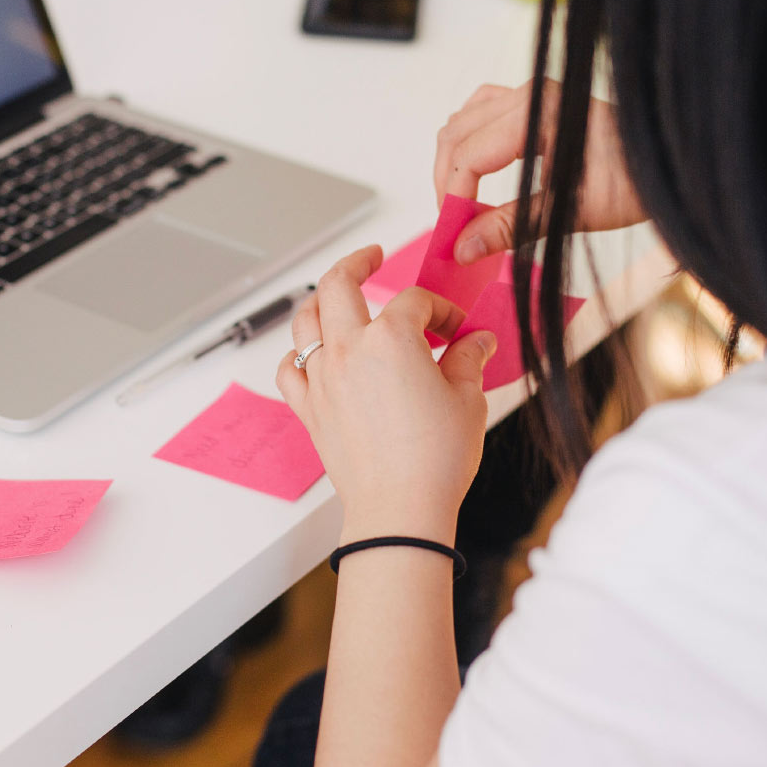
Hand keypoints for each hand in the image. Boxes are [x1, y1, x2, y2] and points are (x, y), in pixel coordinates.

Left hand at [276, 245, 496, 543]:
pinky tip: (311, 356)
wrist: (400, 510)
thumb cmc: (436, 458)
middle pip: (339, 284)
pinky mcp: (309, 409)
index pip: (415, 301)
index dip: (440, 310)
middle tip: (371, 255)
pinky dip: (297, 356)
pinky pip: (289, 370)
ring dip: (321, 301)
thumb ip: (469, 359)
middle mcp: (349, 350)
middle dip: (357, 262)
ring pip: (305, 320)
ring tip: (337, 296)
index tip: (456, 330)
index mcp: (391, 338)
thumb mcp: (468, 399)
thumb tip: (477, 341)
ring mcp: (322, 378)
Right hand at [434, 79, 646, 263]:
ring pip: (463, 120)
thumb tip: (461, 249)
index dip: (453, 198)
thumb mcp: (569, 213)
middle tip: (454, 228)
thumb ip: (510, 227)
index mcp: (539, 112)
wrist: (670, 164)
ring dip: (454, 162)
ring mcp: (532, 93)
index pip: (470, 154)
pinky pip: (482, 113)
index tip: (452, 237)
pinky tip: (478, 174)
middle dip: (447, 183)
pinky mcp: (536, 102)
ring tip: (463, 206)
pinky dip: (469, 143)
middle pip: (457, 134)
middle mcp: (531, 93)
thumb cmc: (632, 184)